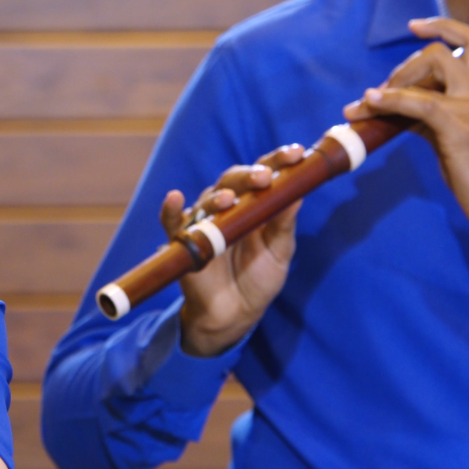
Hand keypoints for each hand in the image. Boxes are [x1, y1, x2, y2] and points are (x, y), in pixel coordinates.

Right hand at [173, 144, 303, 356]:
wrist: (234, 314)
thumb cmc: (258, 278)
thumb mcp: (279, 251)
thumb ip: (284, 223)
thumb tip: (298, 191)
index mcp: (253, 203)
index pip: (263, 173)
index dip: (278, 160)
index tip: (296, 153)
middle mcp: (227, 206)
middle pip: (233, 179)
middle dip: (248, 175)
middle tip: (264, 178)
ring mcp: (204, 222)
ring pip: (207, 199)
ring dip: (218, 196)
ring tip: (229, 200)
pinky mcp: (183, 241)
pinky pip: (171, 222)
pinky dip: (170, 210)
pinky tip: (175, 198)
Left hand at [342, 18, 468, 259]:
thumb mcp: (455, 137)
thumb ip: (432, 116)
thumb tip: (394, 106)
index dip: (444, 27)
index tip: (415, 25)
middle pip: (441, 53)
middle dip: (404, 67)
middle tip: (381, 94)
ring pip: (431, 68)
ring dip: (391, 83)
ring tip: (366, 104)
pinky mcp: (461, 128)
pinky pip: (419, 102)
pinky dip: (390, 100)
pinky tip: (370, 103)